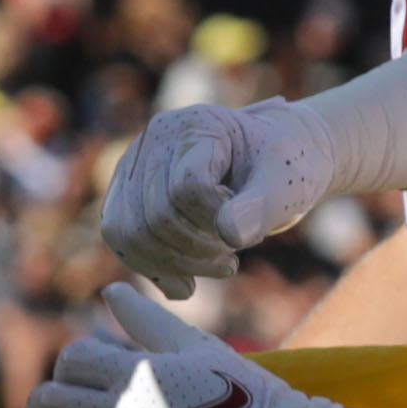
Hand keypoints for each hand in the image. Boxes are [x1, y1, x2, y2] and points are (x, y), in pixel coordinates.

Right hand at [96, 103, 316, 296]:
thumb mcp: (287, 183)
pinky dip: (152, 268)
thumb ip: (261, 206)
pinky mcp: (127, 192)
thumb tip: (230, 234)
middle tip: (232, 256)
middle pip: (154, 216)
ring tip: (216, 265)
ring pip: (128, 233)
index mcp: (196, 125)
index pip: (187, 189)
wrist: (271, 162)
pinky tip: (187, 282)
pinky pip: (119, 240)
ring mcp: (134, 164)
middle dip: (198, 250)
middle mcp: (154, 139)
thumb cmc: (286, 167)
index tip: (249, 223)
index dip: (217, 221)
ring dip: (175, 264)